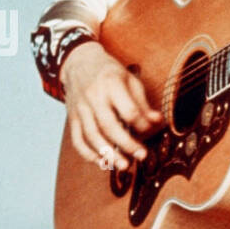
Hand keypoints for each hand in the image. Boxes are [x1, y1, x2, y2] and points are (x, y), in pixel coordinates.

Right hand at [61, 41, 162, 168]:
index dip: (141, 124)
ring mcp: (80, 108)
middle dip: (127, 144)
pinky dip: (88, 154)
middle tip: (141, 156)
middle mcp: (93, 97)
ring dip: (108, 154)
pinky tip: (102, 162)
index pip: (128, 110)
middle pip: (109, 125)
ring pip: (92, 135)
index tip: (150, 130)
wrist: (78, 62)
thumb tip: (157, 121)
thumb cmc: (109, 73)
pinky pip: (77, 139)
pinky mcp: (72, 118)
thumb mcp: (129, 79)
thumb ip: (142, 102)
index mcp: (111, 84)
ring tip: (124, 165)